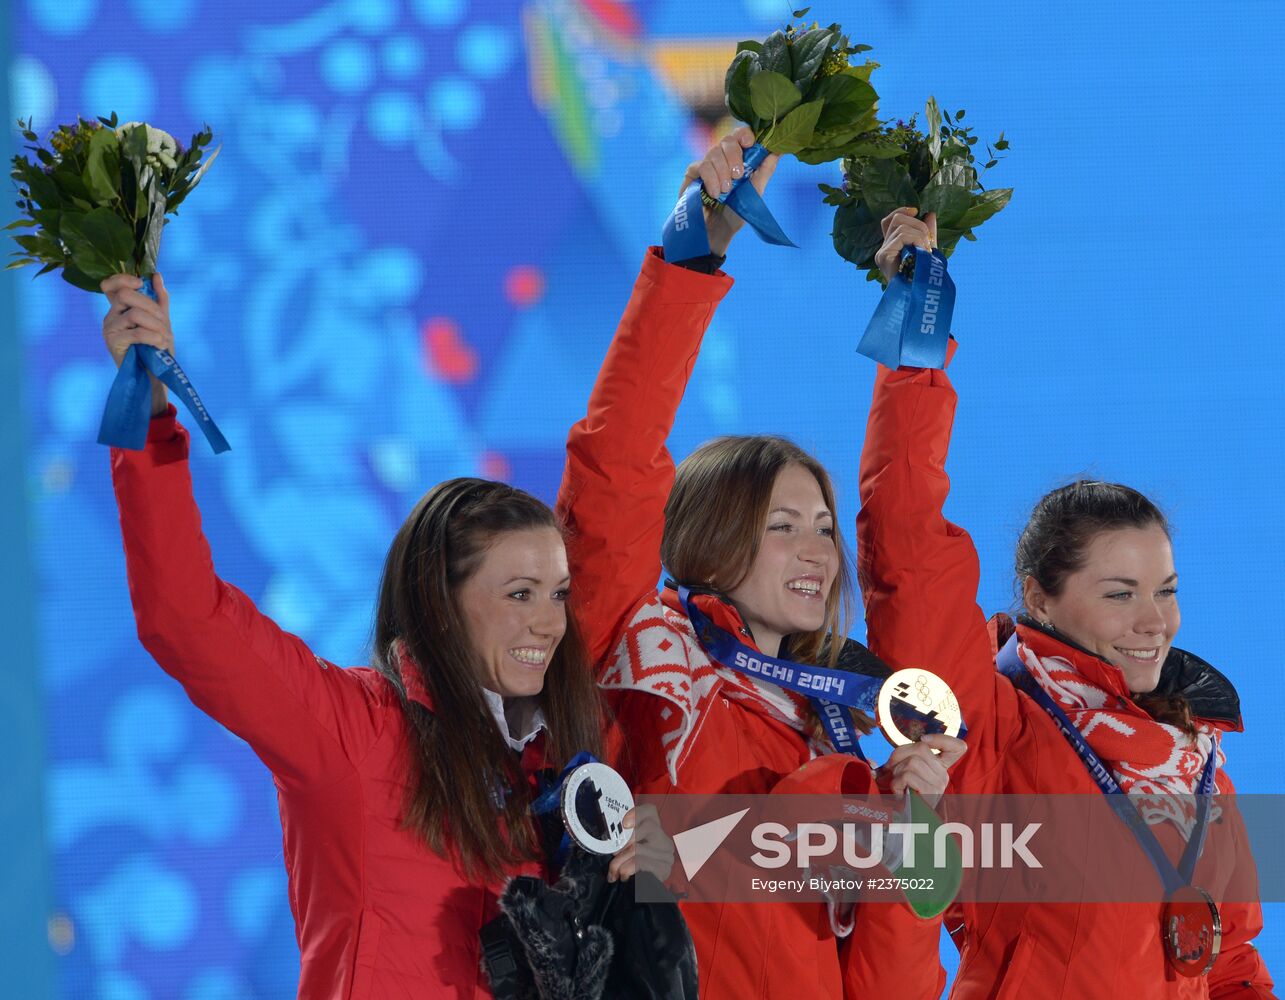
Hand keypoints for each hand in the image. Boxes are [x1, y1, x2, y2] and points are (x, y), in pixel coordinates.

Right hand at [101, 272, 172, 416]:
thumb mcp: (162, 321)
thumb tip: (157, 275)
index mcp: (120, 308)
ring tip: (164, 339)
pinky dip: (153, 337)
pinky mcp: (112, 342)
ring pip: (134, 314)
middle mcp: (110, 315)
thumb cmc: (156, 348)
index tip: (140, 283)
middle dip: (151, 307)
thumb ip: (160, 299)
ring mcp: (109, 328)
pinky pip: (136, 332)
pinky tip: (160, 344)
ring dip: (156, 326)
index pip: (109, 284)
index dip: (122, 278)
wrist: (154, 376)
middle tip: (164, 323)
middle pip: (125, 294)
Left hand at [607, 803, 674, 882]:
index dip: (637, 813)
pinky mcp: (664, 869)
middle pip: (649, 827)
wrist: (638, 898)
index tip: (623, 824)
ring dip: (620, 861)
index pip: (650, 811)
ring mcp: (666, 855)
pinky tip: (623, 877)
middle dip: (625, 841)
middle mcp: (664, 840)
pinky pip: (642, 862)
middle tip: (612, 854)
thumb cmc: (629, 869)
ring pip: (640, 847)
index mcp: (655, 830)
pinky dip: (627, 868)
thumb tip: (608, 833)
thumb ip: (621, 839)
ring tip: (613, 872)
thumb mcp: (625, 850)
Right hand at [677, 125, 779, 256]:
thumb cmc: (737, 212)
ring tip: (726, 191)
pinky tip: (715, 193)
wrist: (718, 233)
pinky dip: (710, 178)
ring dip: (722, 171)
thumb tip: (779, 149)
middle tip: (738, 176)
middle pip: (728, 139)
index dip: (745, 134)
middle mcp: (723, 157)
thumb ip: (765, 170)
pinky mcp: (692, 173)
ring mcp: (707, 163)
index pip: (741, 135)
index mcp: (739, 158)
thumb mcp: (755, 191)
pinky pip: (701, 166)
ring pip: (714, 152)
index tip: (749, 143)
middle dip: (734, 155)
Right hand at [874, 208, 937, 282]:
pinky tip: (922, 252)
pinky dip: (917, 240)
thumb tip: (930, 214)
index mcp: (892, 247)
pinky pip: (902, 236)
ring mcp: (882, 252)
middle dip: (918, 225)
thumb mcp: (927, 250)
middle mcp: (884, 248)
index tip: (917, 211)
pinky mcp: (883, 256)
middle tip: (929, 242)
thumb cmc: (923, 278)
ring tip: (926, 252)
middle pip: (897, 219)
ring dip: (920, 235)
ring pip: (902, 226)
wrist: (919, 296)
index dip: (902, 211)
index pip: (889, 220)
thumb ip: (927, 234)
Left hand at [875, 734, 965, 806]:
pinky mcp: (931, 793)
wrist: (906, 825)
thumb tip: (872, 761)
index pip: (957, 747)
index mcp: (940, 767)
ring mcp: (939, 784)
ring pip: (912, 761)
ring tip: (898, 786)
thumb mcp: (899, 775)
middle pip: (921, 747)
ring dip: (896, 773)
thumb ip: (894, 763)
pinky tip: (899, 795)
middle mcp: (943, 774)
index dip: (942, 738)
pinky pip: (907, 776)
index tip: (924, 739)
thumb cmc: (901, 799)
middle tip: (891, 773)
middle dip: (898, 756)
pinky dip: (896, 784)